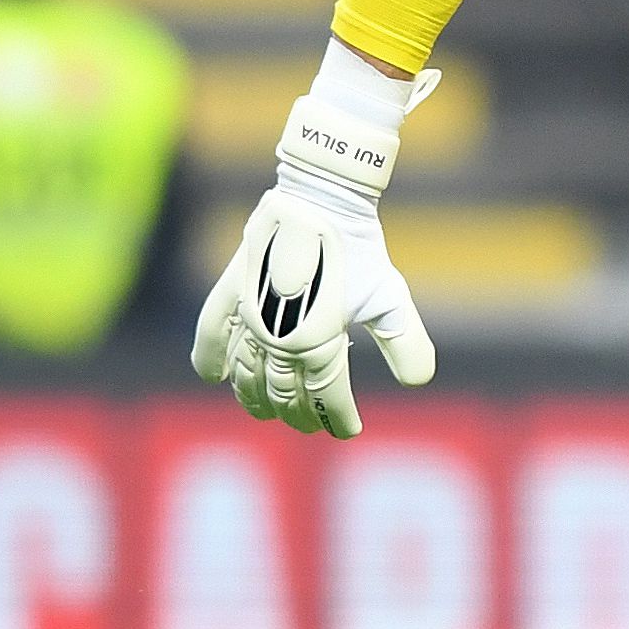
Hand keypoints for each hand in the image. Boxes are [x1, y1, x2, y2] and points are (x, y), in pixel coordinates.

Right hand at [191, 184, 437, 435]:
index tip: (348, 430)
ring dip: (256, 398)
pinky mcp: (231, 292)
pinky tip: (214, 376)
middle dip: (298, 414)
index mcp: (318, 342)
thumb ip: (405, 342)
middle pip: (283, 393)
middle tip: (310, 424)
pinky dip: (209, 357)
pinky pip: (212, 332)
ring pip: (246, 374)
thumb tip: (419, 383)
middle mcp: (279, 336)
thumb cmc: (360, 250)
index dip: (337, 418)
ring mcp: (250, 316)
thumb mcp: (390, 298)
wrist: (321, 199)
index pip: (325, 397)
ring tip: (266, 412)